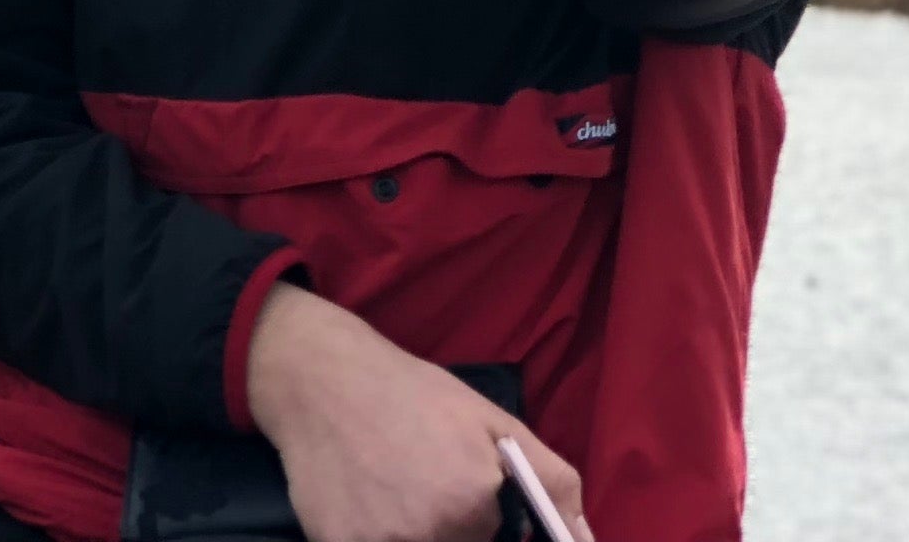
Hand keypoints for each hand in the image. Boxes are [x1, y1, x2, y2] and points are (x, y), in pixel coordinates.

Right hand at [248, 283, 593, 541]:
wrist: (324, 382)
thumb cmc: (416, 397)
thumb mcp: (496, 424)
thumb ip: (552, 483)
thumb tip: (584, 538)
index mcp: (477, 501)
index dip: (495, 532)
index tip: (476, 513)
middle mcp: (433, 533)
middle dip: (460, 532)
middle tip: (431, 490)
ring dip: (423, 535)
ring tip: (403, 496)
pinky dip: (385, 537)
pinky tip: (376, 507)